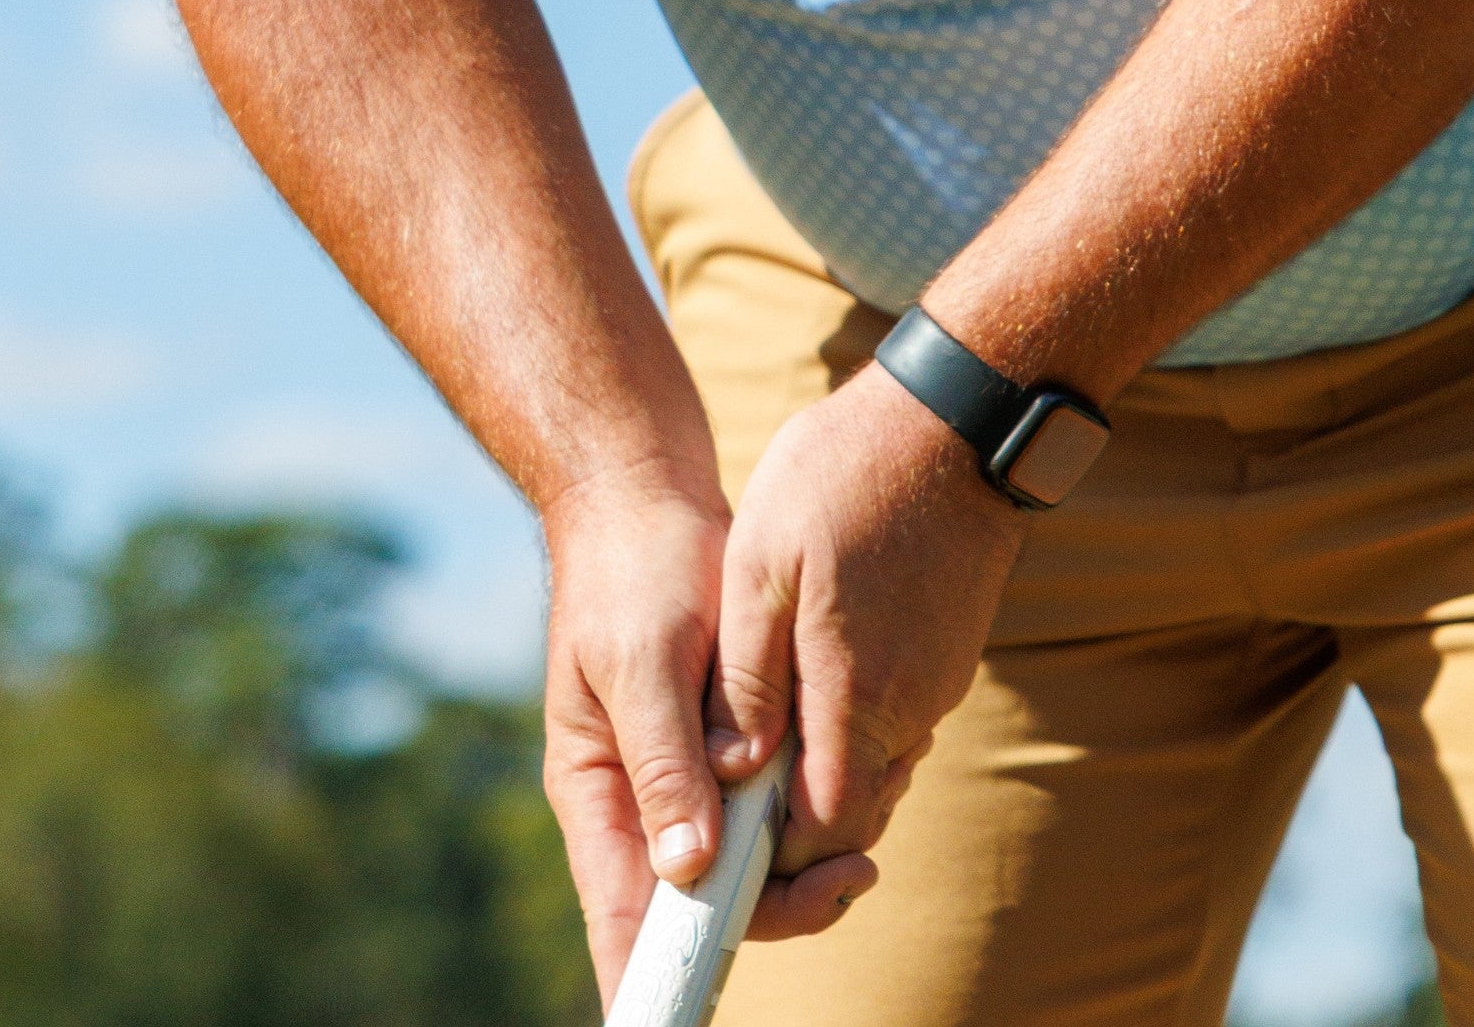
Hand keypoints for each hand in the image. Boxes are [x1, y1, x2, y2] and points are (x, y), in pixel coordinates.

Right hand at [539, 467, 884, 1006]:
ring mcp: (686, 779)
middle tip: (853, 873)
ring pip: (749, 862)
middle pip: (707, 905)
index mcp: (600, 796)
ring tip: (872, 819)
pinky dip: (814, 803)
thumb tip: (687, 866)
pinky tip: (867, 775)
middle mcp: (642, 804)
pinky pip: (772, 805)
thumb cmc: (635, 573)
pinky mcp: (728, 747)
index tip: (685, 1025)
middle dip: (781, 905)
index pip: (622, 922)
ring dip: (807, 855)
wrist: (651, 499)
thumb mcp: (646, 658)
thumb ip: (665, 759)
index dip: (654, 985)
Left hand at [706, 360, 1028, 909]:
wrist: (957, 415)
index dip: (768, 857)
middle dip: (792, 823)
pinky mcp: (951, 653)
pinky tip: (810, 675)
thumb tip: (732, 773)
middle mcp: (911, 710)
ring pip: (875, 768)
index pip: (818, 835)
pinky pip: (897, 722)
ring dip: (821, 768)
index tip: (719, 838)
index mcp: (860, 700)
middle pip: (851, 813)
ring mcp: (939, 682)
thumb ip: (748, 680)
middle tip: (731, 787)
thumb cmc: (845, 477)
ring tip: (759, 726)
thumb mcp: (762, 565)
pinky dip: (853, 725)